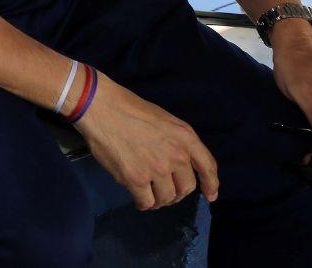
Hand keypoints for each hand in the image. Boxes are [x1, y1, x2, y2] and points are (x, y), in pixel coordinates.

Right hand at [76, 73, 218, 210]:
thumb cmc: (129, 108)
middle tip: (163, 191)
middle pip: (186, 188)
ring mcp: (156, 169)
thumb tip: (177, 165)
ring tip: (149, 196)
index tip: (210, 195)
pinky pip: (146, 202)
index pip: (207, 166)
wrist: (100, 107)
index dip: (211, 184)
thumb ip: (176, 141)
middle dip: (176, 193)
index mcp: (185, 137)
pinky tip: (138, 199)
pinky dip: (143, 204)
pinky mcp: (135, 179)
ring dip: (159, 200)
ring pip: (166, 198)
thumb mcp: (164, 119)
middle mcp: (177, 155)